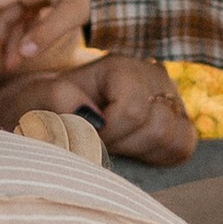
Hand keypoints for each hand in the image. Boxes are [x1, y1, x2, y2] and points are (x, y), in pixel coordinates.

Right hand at [0, 0, 91, 78]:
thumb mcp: (73, 10)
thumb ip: (48, 32)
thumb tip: (23, 53)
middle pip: (3, 16)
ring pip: (16, 21)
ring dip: (9, 45)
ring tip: (4, 70)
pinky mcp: (50, 1)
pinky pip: (30, 22)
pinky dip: (25, 39)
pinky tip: (23, 57)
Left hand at [0, 56, 197, 165]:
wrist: (52, 108)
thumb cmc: (45, 104)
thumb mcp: (37, 97)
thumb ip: (57, 98)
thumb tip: (92, 115)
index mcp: (121, 67)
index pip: (133, 111)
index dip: (108, 135)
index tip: (85, 134)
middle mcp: (153, 76)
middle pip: (158, 128)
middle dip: (124, 146)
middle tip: (99, 141)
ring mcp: (170, 97)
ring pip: (176, 139)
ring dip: (141, 153)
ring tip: (115, 145)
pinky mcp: (178, 119)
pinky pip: (185, 146)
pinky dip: (161, 156)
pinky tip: (133, 152)